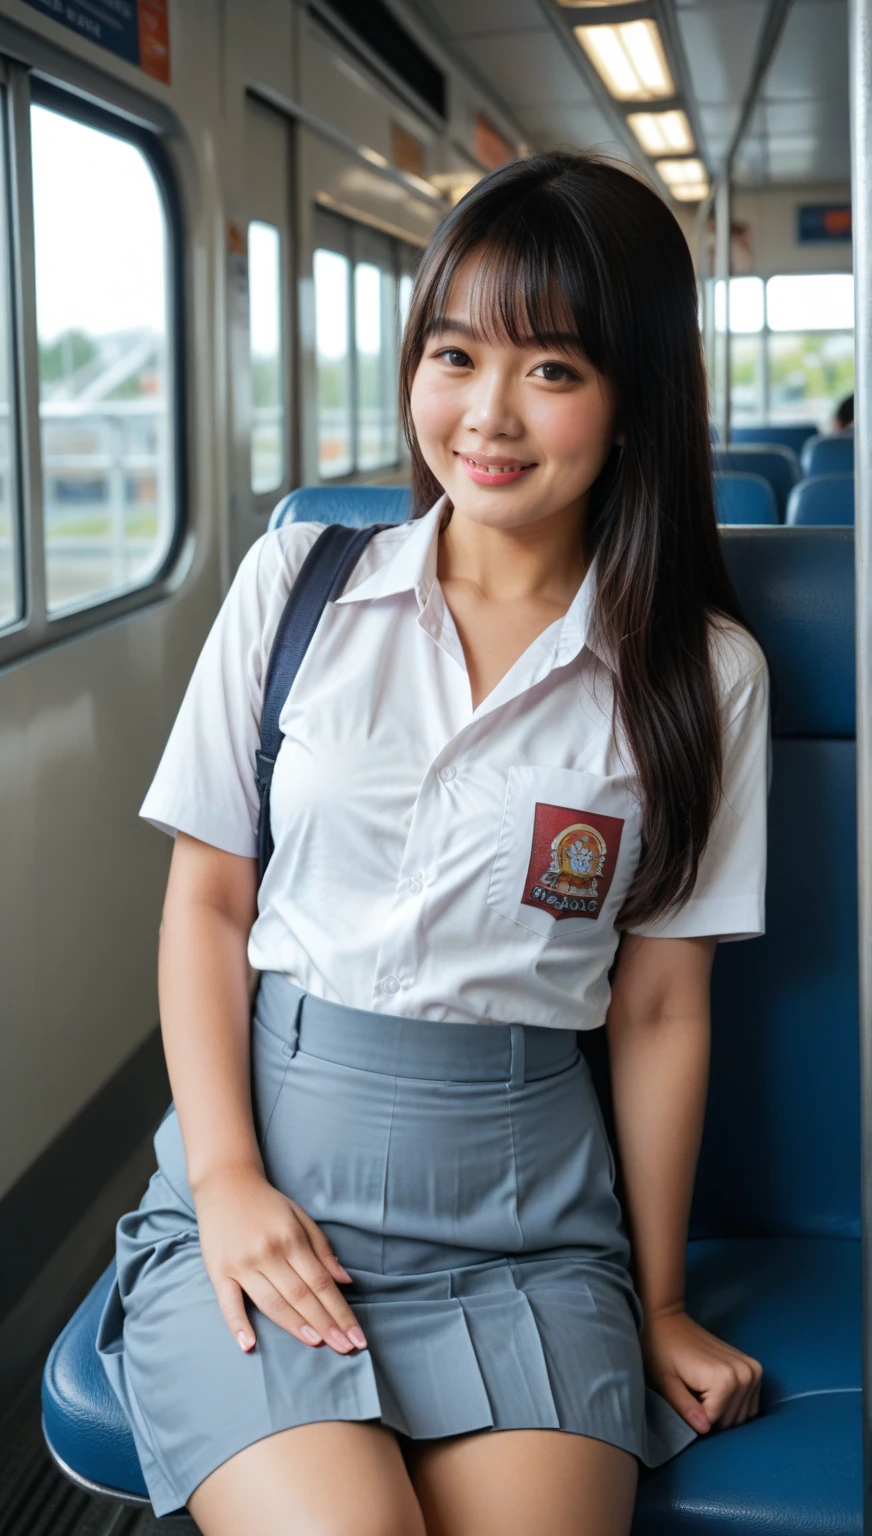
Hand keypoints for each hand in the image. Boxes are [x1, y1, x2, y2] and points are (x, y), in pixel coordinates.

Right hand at [193, 1164, 367, 1356]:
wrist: (225, 1182)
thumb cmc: (267, 1204)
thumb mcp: (300, 1217)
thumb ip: (322, 1249)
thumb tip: (345, 1281)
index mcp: (291, 1239)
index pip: (321, 1283)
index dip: (340, 1312)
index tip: (356, 1336)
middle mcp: (269, 1252)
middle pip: (302, 1295)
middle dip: (327, 1324)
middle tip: (347, 1349)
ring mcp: (242, 1264)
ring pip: (272, 1302)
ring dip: (296, 1326)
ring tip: (318, 1345)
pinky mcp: (218, 1271)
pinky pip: (228, 1302)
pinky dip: (237, 1324)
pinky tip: (249, 1344)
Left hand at [640, 1301, 762, 1433]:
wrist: (668, 1322)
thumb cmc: (662, 1352)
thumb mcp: (667, 1383)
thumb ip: (685, 1408)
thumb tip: (705, 1429)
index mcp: (724, 1379)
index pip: (714, 1422)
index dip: (695, 1417)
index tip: (683, 1399)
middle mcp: (745, 1375)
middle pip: (731, 1420)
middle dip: (710, 1416)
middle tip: (692, 1396)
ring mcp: (753, 1370)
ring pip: (741, 1416)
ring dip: (722, 1411)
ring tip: (702, 1392)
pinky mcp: (755, 1368)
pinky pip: (750, 1404)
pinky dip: (734, 1405)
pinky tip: (716, 1392)